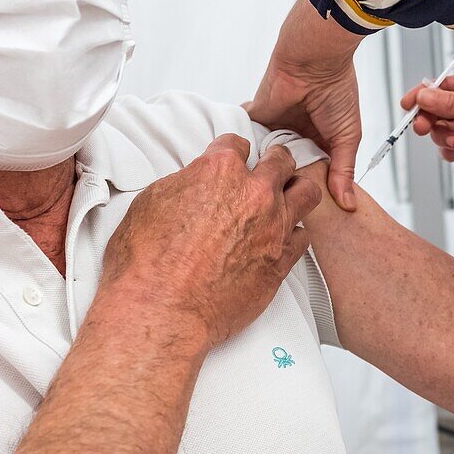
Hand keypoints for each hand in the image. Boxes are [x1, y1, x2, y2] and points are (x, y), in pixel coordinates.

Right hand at [99, 135, 321, 351]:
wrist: (163, 309)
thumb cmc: (147, 262)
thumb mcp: (152, 202)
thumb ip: (184, 184)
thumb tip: (194, 184)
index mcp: (219, 171)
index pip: (236, 144)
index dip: (233, 150)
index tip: (234, 156)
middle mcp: (254, 194)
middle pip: (280, 161)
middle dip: (273, 161)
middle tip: (270, 167)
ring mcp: (273, 227)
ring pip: (305, 192)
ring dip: (295, 190)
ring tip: (287, 195)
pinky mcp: (282, 260)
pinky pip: (303, 237)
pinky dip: (294, 233)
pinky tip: (283, 236)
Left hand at [250, 0, 365, 211]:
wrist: (314, 60)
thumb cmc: (337, 91)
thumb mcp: (348, 137)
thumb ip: (343, 171)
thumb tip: (348, 204)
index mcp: (322, 140)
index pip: (314, 171)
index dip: (310, 189)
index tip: (304, 212)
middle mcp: (298, 135)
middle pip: (287, 167)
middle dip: (284, 183)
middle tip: (275, 207)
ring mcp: (276, 126)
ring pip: (266, 157)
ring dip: (263, 169)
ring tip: (255, 192)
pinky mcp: (257, 117)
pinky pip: (247, 137)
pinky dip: (244, 149)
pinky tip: (240, 170)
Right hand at [402, 75, 453, 194]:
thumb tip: (426, 95)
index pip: (445, 86)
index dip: (424, 94)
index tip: (409, 104)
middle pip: (437, 108)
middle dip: (430, 119)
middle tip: (423, 128)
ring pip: (439, 128)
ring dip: (442, 137)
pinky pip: (446, 146)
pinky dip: (449, 150)